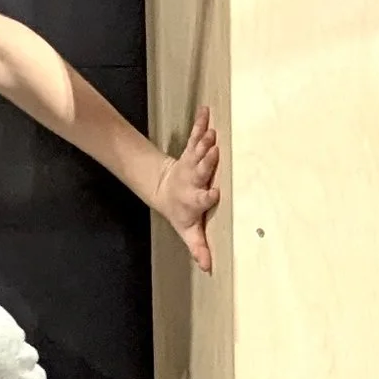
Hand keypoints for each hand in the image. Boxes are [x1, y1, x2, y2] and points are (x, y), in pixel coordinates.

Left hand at [161, 105, 220, 273]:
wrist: (162, 190)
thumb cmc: (181, 212)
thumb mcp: (188, 231)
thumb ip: (198, 246)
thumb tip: (208, 267)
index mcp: (194, 201)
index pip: (202, 199)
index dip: (208, 196)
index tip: (215, 193)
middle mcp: (193, 181)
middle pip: (200, 171)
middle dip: (206, 162)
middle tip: (214, 152)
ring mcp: (191, 164)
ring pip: (198, 152)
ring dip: (204, 141)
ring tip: (212, 131)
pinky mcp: (191, 152)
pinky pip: (196, 136)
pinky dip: (201, 123)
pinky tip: (205, 110)